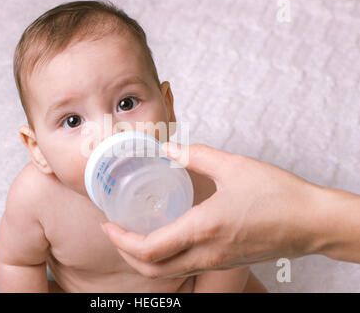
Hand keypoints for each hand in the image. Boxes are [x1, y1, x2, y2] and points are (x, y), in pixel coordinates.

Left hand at [101, 142, 328, 278]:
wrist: (311, 222)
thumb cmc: (278, 195)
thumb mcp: (232, 165)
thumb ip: (195, 155)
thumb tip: (169, 148)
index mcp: (203, 229)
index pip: (149, 249)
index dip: (121, 240)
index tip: (108, 224)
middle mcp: (206, 252)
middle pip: (152, 269)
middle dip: (125, 253)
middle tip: (114, 232)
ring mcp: (217, 261)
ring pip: (167, 272)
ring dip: (144, 258)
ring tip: (133, 233)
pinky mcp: (226, 261)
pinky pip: (185, 267)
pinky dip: (165, 257)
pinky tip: (165, 234)